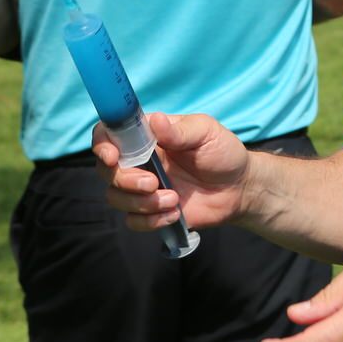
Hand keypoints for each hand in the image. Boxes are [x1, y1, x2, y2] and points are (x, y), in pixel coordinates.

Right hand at [93, 113, 248, 230]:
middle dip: (124, 180)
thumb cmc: (223, 152)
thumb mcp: (206, 132)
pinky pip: (133, 221)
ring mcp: (143, 188)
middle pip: (107, 171)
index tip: (113, 157)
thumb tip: (155, 120)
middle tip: (153, 183)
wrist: (240, 188)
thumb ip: (180, 130)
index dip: (102, 144)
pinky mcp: (151, 212)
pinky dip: (150, 221)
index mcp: (148, 137)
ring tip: (174, 200)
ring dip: (141, 203)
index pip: (110, 134)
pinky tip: (175, 214)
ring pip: (116, 198)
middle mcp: (139, 161)